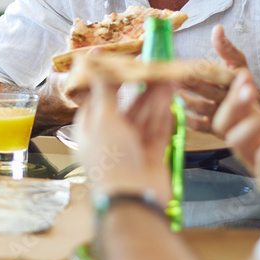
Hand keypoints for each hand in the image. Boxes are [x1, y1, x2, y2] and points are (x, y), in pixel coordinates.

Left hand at [75, 76, 174, 200]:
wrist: (133, 200)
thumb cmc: (110, 161)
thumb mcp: (103, 119)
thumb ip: (104, 91)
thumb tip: (96, 64)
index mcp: (90, 129)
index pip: (97, 98)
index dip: (106, 78)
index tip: (116, 59)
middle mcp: (110, 137)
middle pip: (125, 105)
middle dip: (138, 86)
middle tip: (152, 65)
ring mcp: (132, 146)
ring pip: (144, 115)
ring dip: (154, 95)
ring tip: (166, 74)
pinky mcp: (151, 154)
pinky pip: (158, 128)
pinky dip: (163, 111)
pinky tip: (169, 94)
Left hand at [176, 25, 246, 131]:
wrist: (256, 112)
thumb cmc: (240, 81)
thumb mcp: (238, 61)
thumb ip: (225, 47)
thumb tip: (217, 28)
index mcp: (236, 79)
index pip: (216, 73)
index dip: (198, 69)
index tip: (181, 65)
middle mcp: (231, 98)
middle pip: (206, 89)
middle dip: (187, 83)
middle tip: (168, 76)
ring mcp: (224, 116)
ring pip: (200, 107)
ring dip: (182, 99)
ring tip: (164, 91)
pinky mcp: (217, 130)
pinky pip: (199, 126)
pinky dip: (184, 120)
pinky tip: (170, 112)